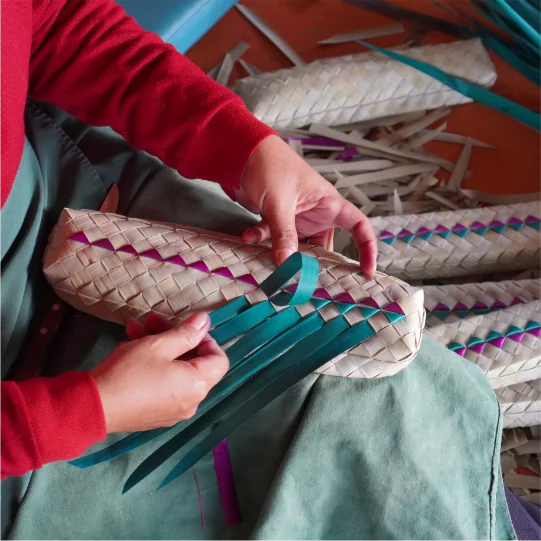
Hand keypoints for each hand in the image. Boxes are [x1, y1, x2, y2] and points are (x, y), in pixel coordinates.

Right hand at [91, 313, 227, 432]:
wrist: (93, 407)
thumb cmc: (130, 372)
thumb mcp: (159, 345)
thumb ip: (186, 332)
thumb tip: (205, 321)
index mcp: (198, 385)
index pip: (219, 360)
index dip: (207, 339)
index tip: (187, 327)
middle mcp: (191, 401)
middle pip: (194, 363)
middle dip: (175, 337)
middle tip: (154, 320)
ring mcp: (172, 410)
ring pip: (174, 371)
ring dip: (158, 346)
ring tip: (135, 328)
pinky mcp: (154, 414)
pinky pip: (162, 385)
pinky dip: (152, 365)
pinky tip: (129, 347)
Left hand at [238, 135, 376, 274]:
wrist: (241, 153)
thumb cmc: (270, 165)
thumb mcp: (279, 202)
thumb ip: (283, 233)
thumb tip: (287, 264)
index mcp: (328, 203)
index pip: (358, 226)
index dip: (367, 248)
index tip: (367, 271)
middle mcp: (316, 212)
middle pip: (323, 246)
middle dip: (312, 263)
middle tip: (305, 280)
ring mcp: (296, 217)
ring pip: (296, 246)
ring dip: (282, 252)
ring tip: (271, 262)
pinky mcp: (277, 219)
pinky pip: (274, 237)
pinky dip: (262, 239)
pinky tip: (248, 236)